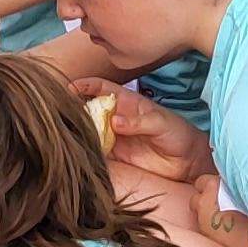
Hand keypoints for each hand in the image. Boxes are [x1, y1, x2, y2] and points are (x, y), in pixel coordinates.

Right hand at [70, 80, 212, 183]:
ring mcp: (113, 136)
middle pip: (89, 108)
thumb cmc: (177, 133)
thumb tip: (114, 122)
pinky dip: (84, 149)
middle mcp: (116, 117)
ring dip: (76, 130)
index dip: (85, 85)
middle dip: (74, 107)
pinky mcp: (114, 155)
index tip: (69, 87)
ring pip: (88, 129)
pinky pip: (94, 150)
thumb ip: (138, 122)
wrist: (186, 161)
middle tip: (61, 113)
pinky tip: (74, 150)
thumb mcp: (161, 123)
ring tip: (64, 132)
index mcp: (127, 102)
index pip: (102, 88)